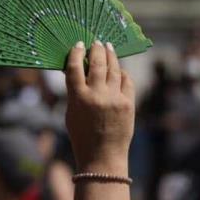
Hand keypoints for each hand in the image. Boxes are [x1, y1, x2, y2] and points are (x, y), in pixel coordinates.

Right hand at [64, 41, 135, 172]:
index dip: (76, 53)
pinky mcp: (128, 103)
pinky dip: (122, 73)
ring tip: (108, 48)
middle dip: (96, 49)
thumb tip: (80, 71)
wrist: (102, 157)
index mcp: (78, 98)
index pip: (74, 68)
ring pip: (113, 68)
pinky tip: (119, 69)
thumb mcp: (71, 114)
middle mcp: (96, 95)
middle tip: (96, 42)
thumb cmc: (82, 137)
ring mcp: (114, 98)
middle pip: (96, 63)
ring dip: (110, 56)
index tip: (78, 45)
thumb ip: (75, 93)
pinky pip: (126, 81)